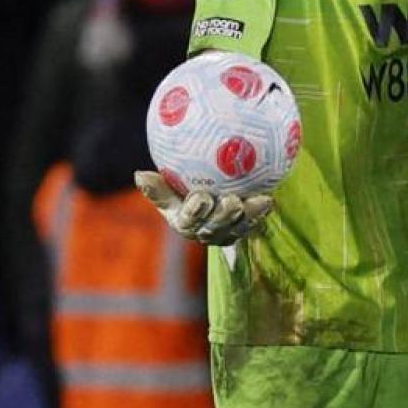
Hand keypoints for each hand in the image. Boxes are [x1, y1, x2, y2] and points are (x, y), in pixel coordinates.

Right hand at [134, 171, 273, 245]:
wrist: (210, 194)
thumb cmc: (183, 188)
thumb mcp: (169, 188)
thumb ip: (158, 187)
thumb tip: (139, 175)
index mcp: (184, 222)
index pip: (187, 220)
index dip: (194, 212)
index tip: (200, 197)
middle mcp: (205, 231)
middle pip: (215, 227)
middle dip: (224, 216)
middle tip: (232, 201)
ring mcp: (227, 231)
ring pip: (239, 226)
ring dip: (249, 215)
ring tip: (259, 201)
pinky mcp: (245, 227)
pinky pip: (254, 220)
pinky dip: (261, 211)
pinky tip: (269, 199)